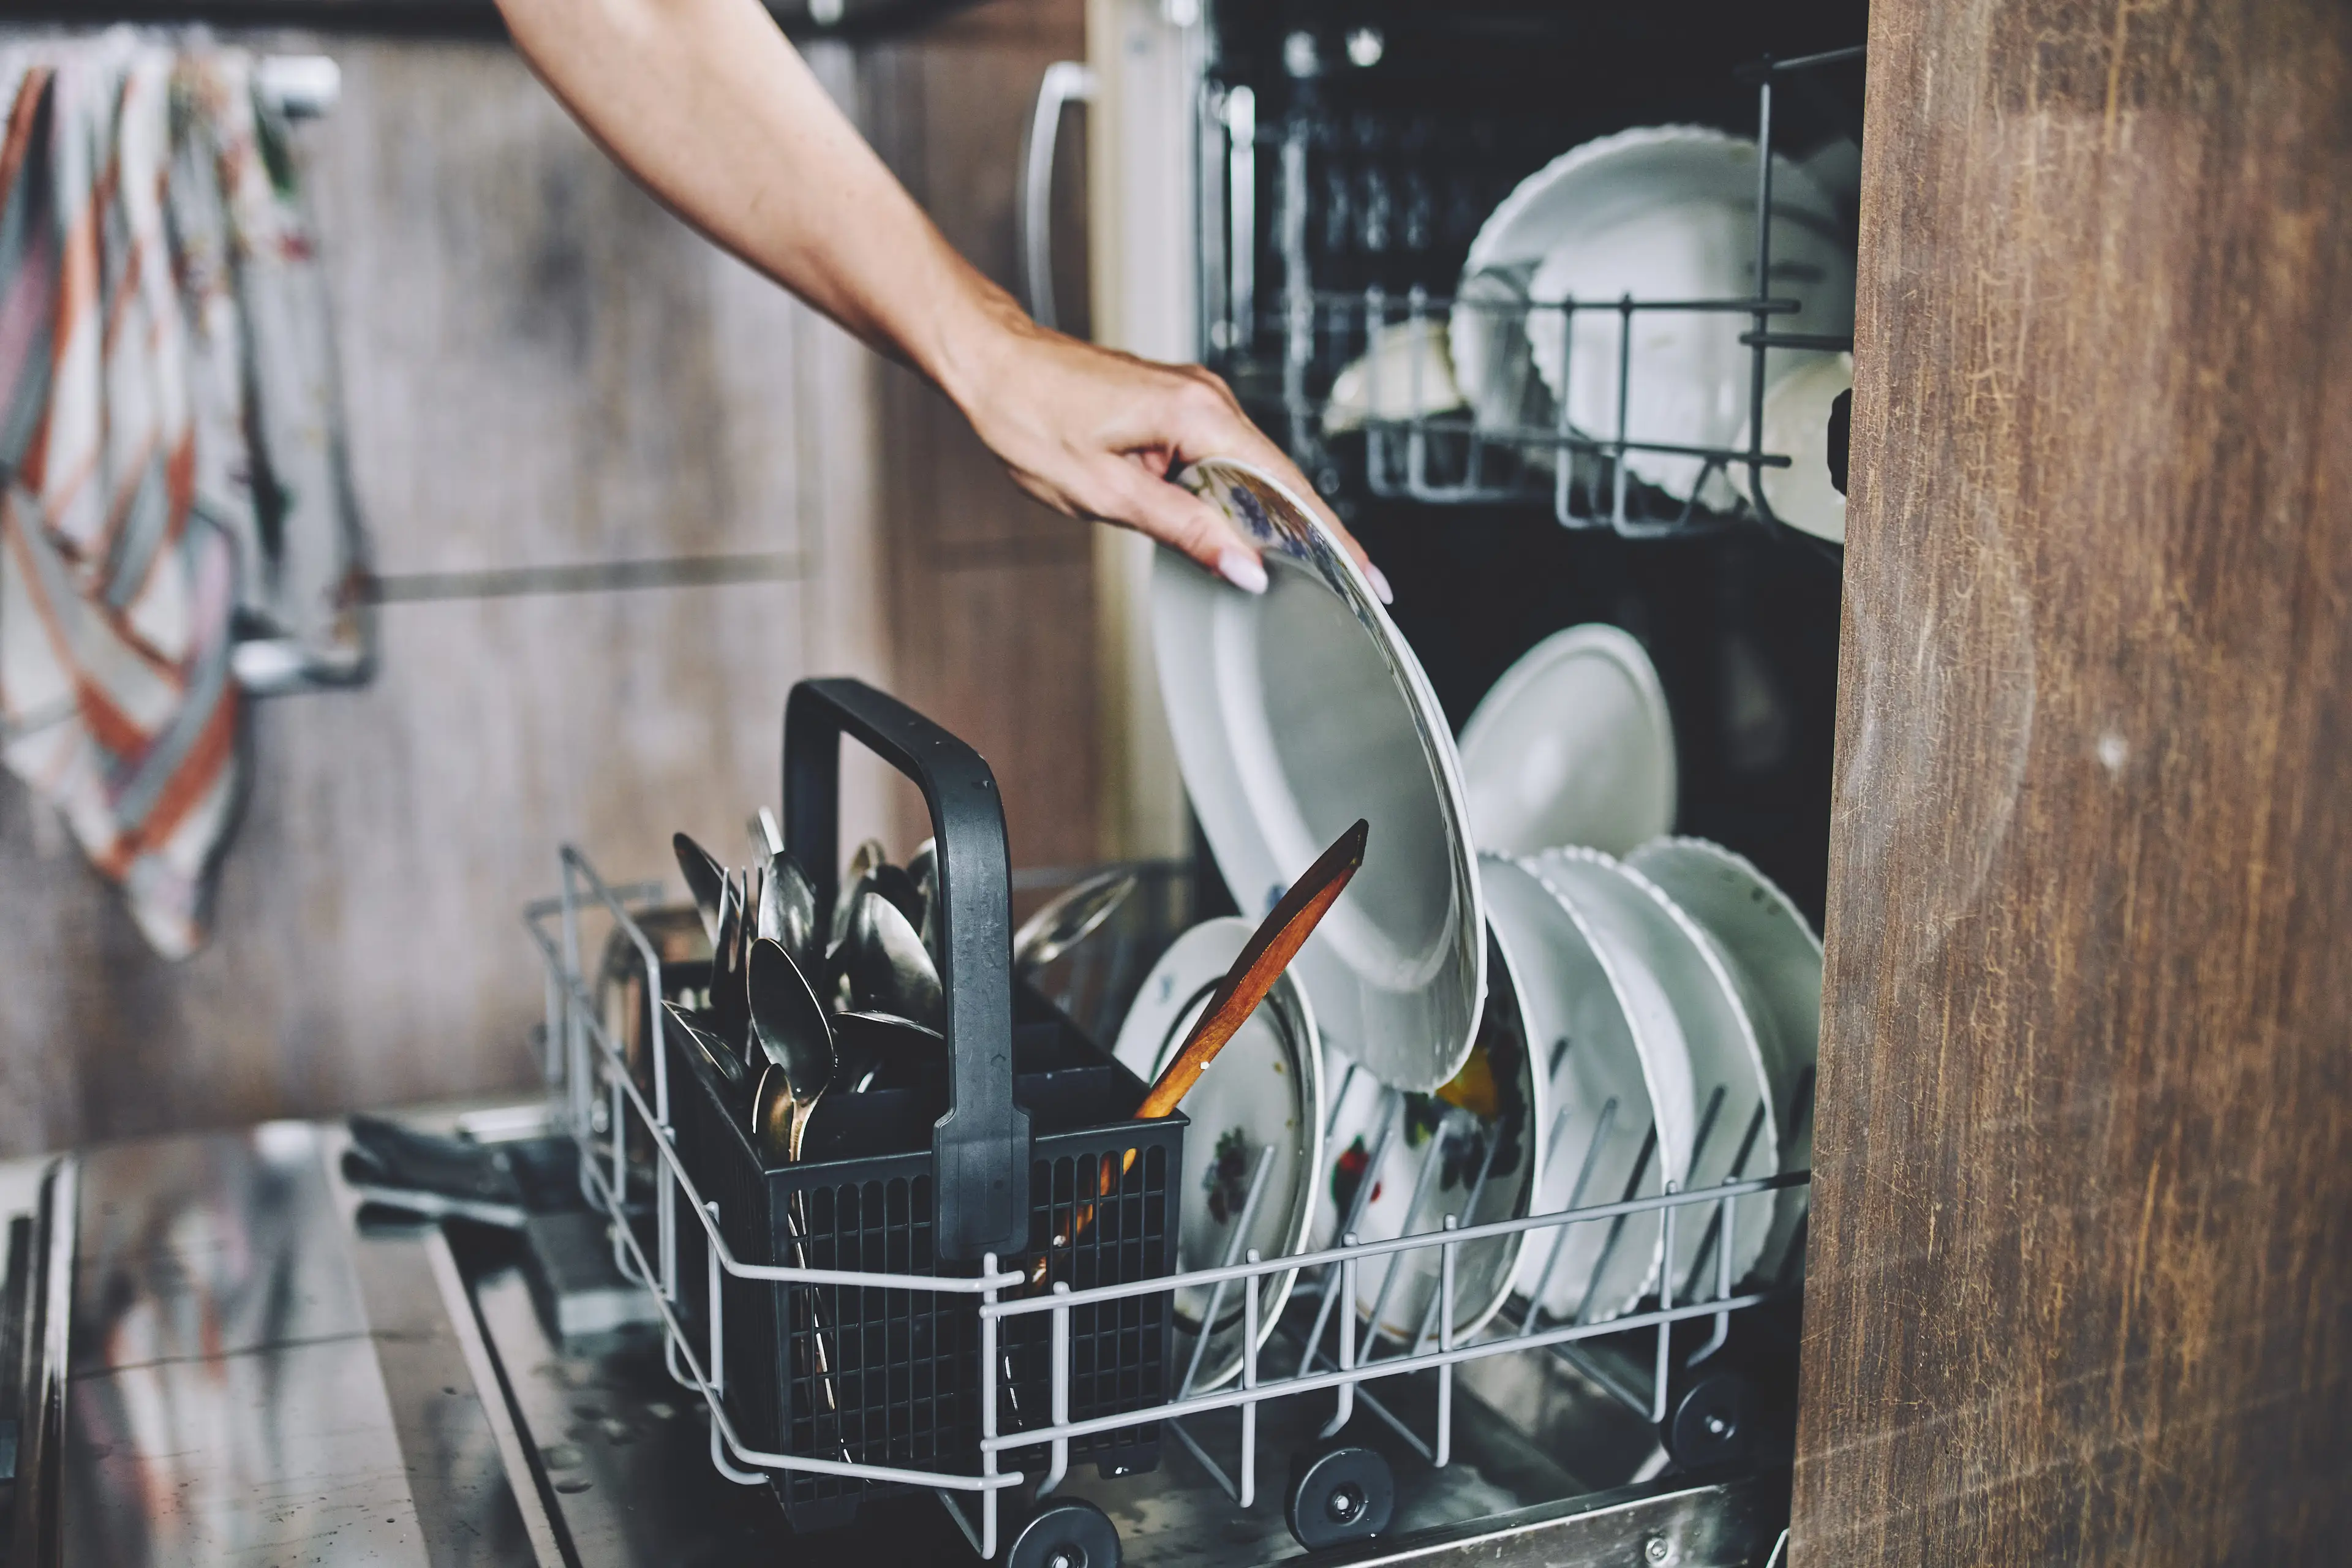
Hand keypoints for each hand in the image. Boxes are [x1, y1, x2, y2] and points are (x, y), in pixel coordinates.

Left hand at [945, 301, 1389, 601]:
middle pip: (1282, 477)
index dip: (1330, 536)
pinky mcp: (1179, 406)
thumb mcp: (1106, 492)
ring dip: (1280, 518)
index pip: (1284, 485)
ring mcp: (1196, 398)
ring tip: (1317, 569)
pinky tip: (1254, 531)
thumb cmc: (1030, 416)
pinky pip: (1229, 457)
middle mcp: (1207, 397)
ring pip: (1256, 469)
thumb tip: (1242, 564)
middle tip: (1359, 585)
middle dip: (1320, 533)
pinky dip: (1246, 497)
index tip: (1366, 575)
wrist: (992, 364)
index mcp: (1196, 413)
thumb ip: (1183, 529)